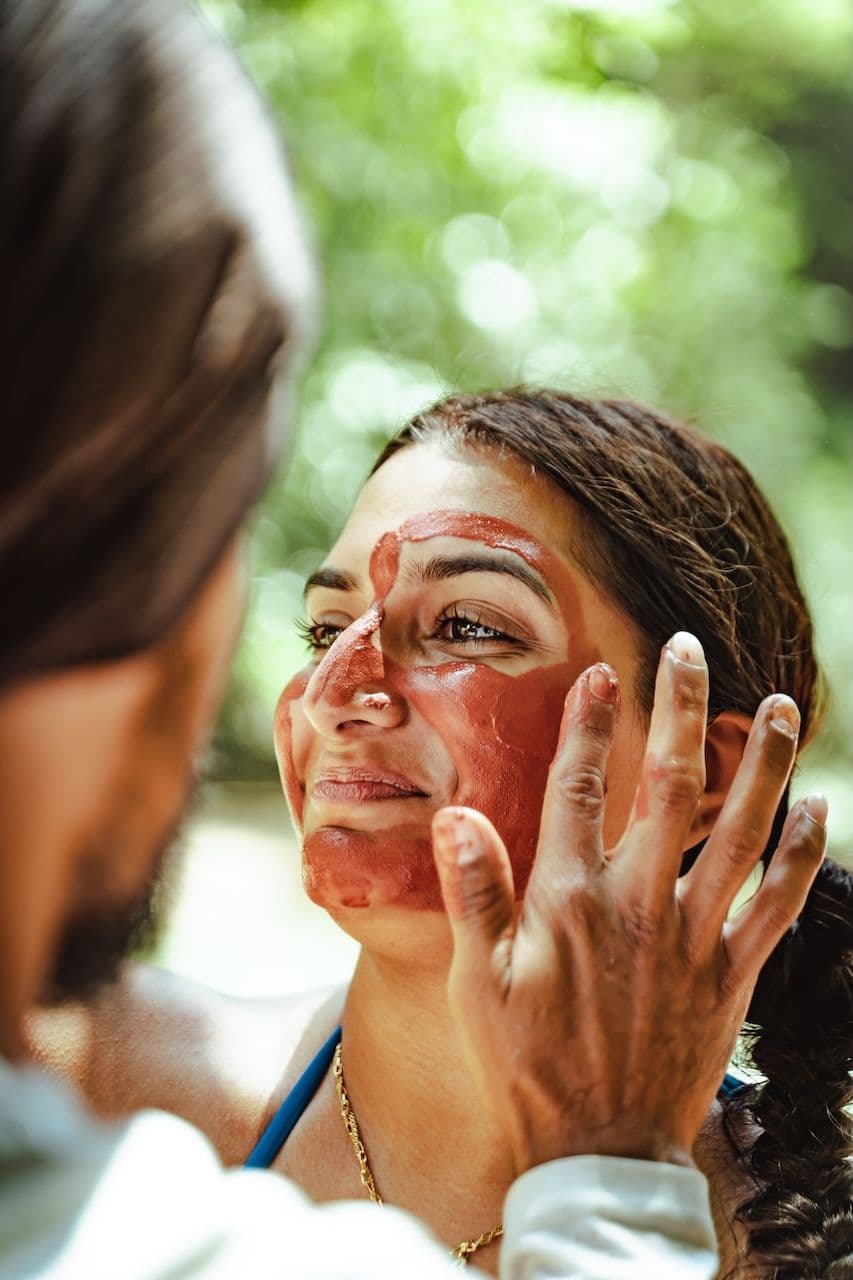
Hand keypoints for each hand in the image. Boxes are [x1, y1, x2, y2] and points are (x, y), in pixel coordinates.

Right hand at [431, 632, 826, 1172]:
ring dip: (764, 765)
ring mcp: (692, 937)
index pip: (578, 789)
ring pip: (740, 834)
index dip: (588, 725)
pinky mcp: (731, 975)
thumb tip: (455, 815)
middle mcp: (639, 903)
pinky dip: (803, 858)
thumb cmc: (525, 1065)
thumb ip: (473, 895)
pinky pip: (779, 906)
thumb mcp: (477, 984)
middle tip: (691, 650)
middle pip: (669, 787)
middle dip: (682, 710)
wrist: (596, 1152)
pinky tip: (819, 812)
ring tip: (782, 707)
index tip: (599, 673)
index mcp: (571, 899)